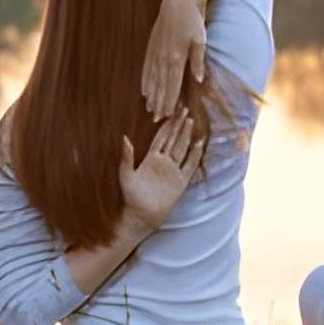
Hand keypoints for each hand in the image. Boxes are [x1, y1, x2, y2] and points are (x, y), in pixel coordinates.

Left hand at [117, 115, 204, 237]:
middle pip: (173, 139)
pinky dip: (195, 155)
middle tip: (184, 110)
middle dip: (178, 125)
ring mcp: (173, 170)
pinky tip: (199, 144)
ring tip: (191, 121)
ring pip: (182, 148)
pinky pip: (190, 165)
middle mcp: (163, 162)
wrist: (142, 215)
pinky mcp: (181, 181)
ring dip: (186, 135)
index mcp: (150, 158)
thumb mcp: (126, 175)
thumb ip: (126, 157)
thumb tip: (124, 138)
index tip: (171, 111)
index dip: (166, 125)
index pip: (160, 137)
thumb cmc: (131, 196)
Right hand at [142, 0, 206, 118]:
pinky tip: (144, 90)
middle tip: (156, 119)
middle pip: (160, 85)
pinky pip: (146, 67)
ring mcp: (155, 52)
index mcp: (177, 58)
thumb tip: (198, 80)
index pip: (172, 85)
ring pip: (152, 79)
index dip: (169, 101)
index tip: (167, 115)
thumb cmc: (193, 21)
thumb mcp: (200, 41)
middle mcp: (163, 58)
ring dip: (151, 95)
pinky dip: (145, 80)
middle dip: (159, 103)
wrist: (177, 2)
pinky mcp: (151, 47)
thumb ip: (198, 61)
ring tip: (149, 108)